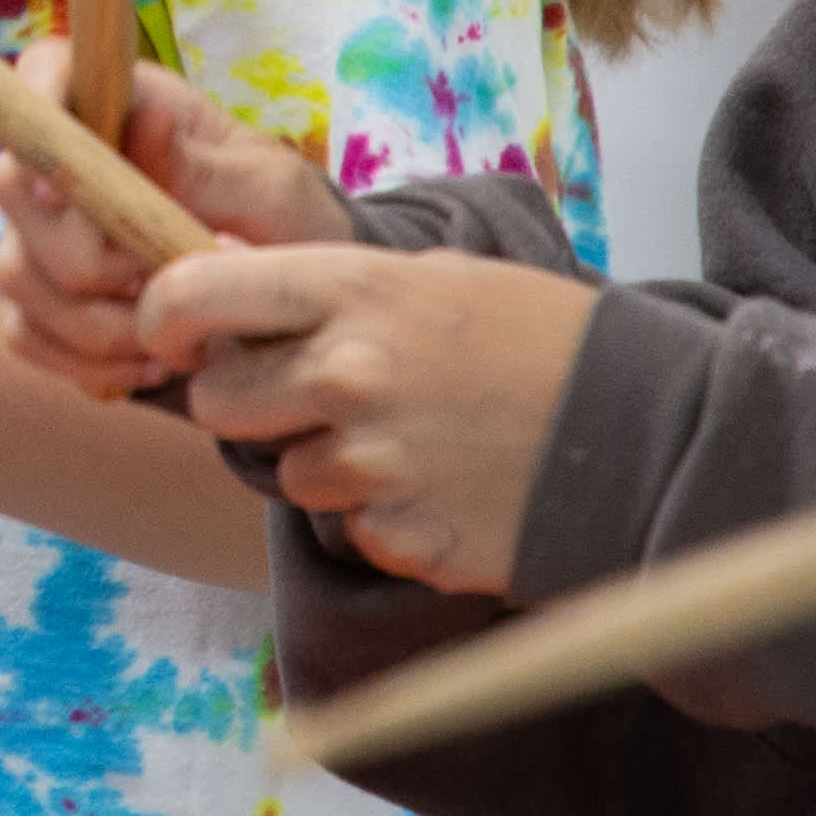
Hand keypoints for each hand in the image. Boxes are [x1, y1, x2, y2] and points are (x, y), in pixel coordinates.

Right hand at [0, 42, 354, 394]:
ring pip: (14, 273)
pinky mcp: (42, 297)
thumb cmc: (288, 223)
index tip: (64, 195)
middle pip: (10, 188)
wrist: (290, 300)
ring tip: (172, 341)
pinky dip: (85, 362)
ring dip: (94, 324)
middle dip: (86, 259)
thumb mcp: (270, 189)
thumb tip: (142, 121)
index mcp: (117, 97)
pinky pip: (25, 333)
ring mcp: (42, 229)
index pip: (42, 73)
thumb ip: (201, 164)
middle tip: (163, 285)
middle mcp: (63, 155)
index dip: (38, 125)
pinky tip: (149, 364)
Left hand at [137, 245, 595, 595]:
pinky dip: (381, 515)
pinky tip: (443, 485)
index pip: (192, 296)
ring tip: (410, 439)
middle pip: (217, 402)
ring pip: (285, 474)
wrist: (650, 435)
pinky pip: (349, 529)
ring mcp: (373, 463)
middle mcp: (348, 374)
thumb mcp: (435, 278)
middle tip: (310, 396)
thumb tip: (231, 302)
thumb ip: (330, 293)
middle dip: (248, 403)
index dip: (166, 318)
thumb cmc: (541, 342)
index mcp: (352, 291)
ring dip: (325, 464)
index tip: (173, 334)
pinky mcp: (401, 537)